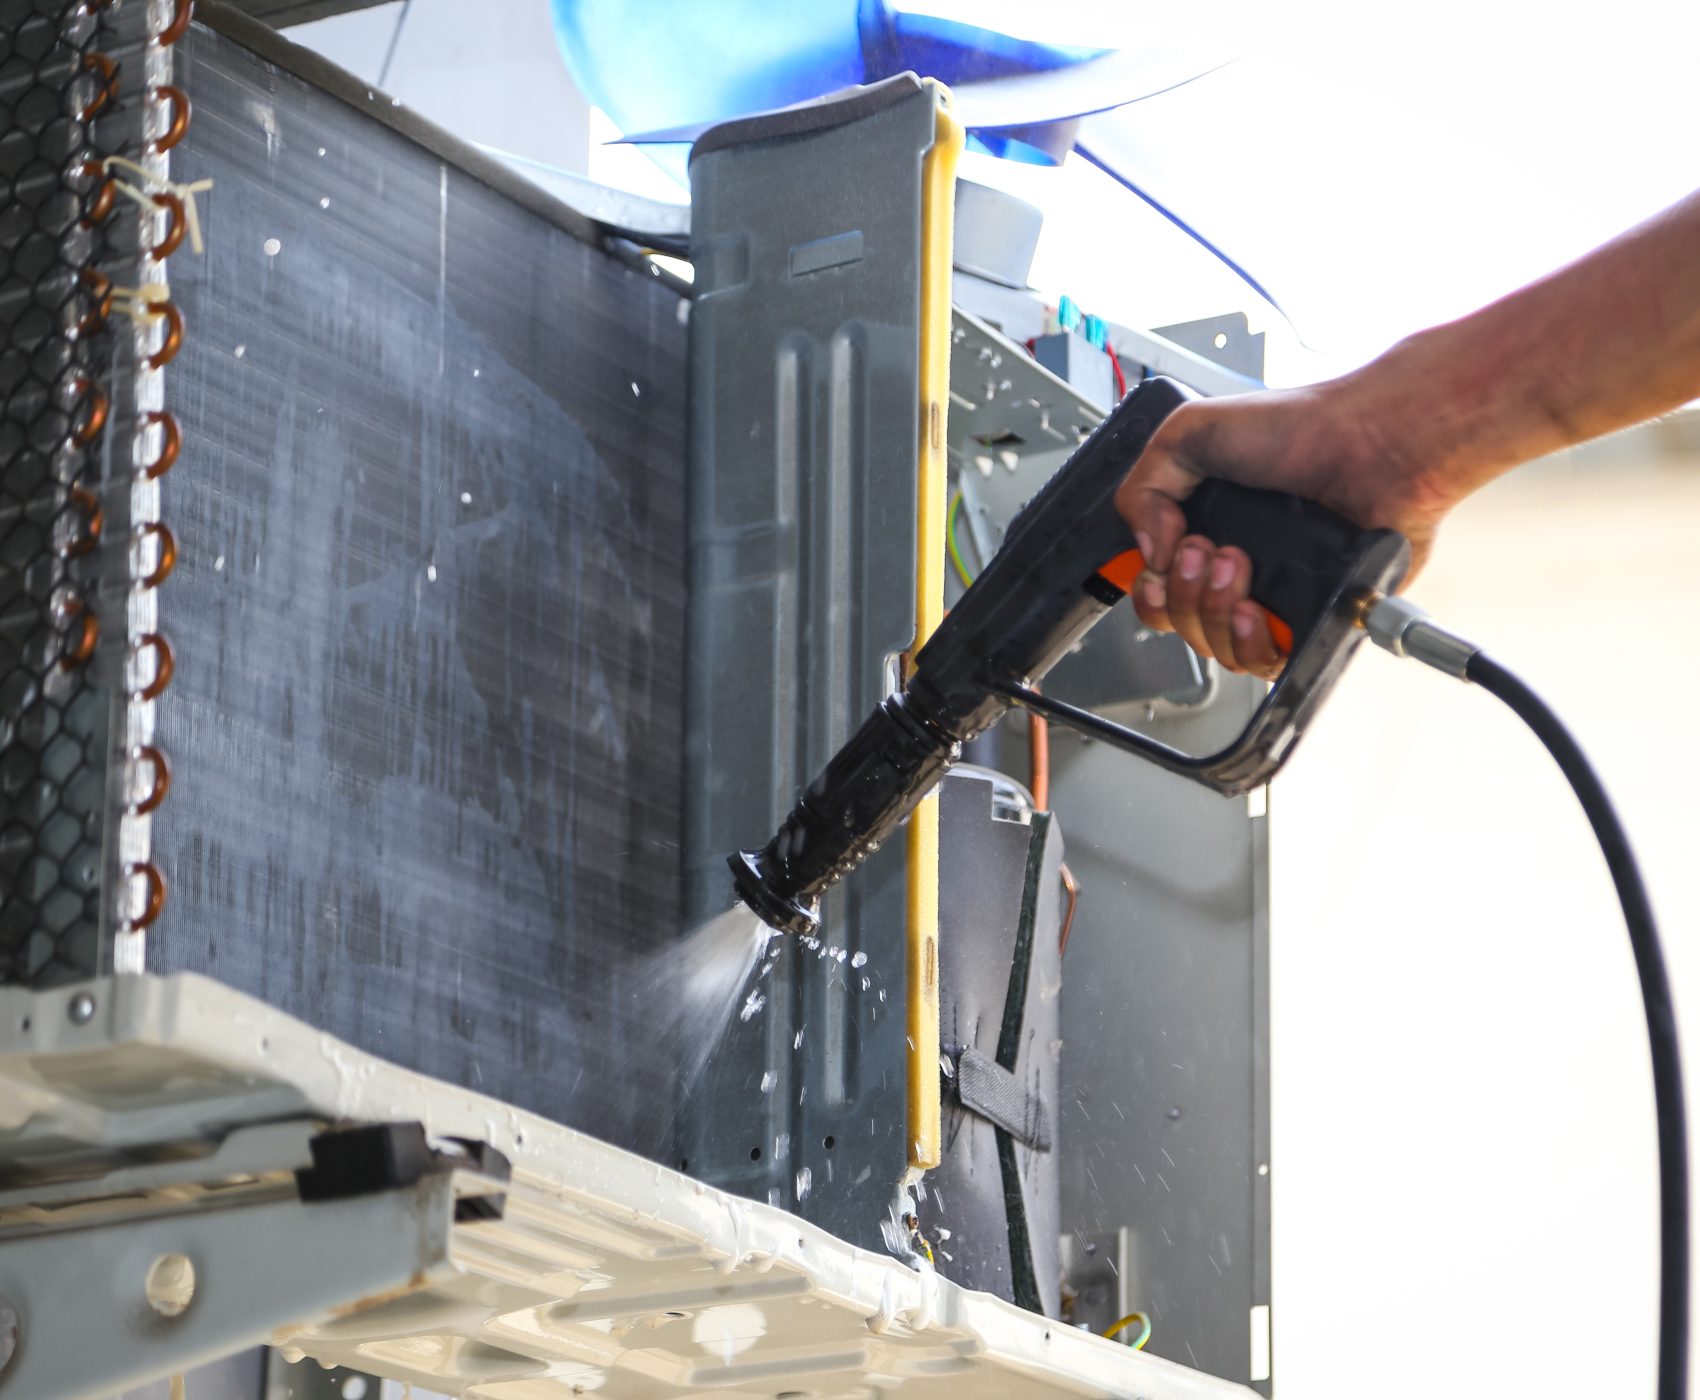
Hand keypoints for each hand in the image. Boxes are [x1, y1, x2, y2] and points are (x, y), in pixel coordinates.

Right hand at [1113, 371, 1454, 678]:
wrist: (1373, 446)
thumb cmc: (1304, 428)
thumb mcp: (1190, 432)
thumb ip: (1142, 488)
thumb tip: (1145, 554)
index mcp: (1204, 525)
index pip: (1153, 584)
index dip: (1146, 586)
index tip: (1156, 566)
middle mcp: (1235, 565)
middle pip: (1176, 621)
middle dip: (1181, 591)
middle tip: (1208, 549)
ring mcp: (1271, 595)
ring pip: (1212, 646)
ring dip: (1213, 610)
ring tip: (1240, 564)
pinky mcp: (1308, 620)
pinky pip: (1261, 662)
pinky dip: (1249, 642)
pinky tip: (1257, 608)